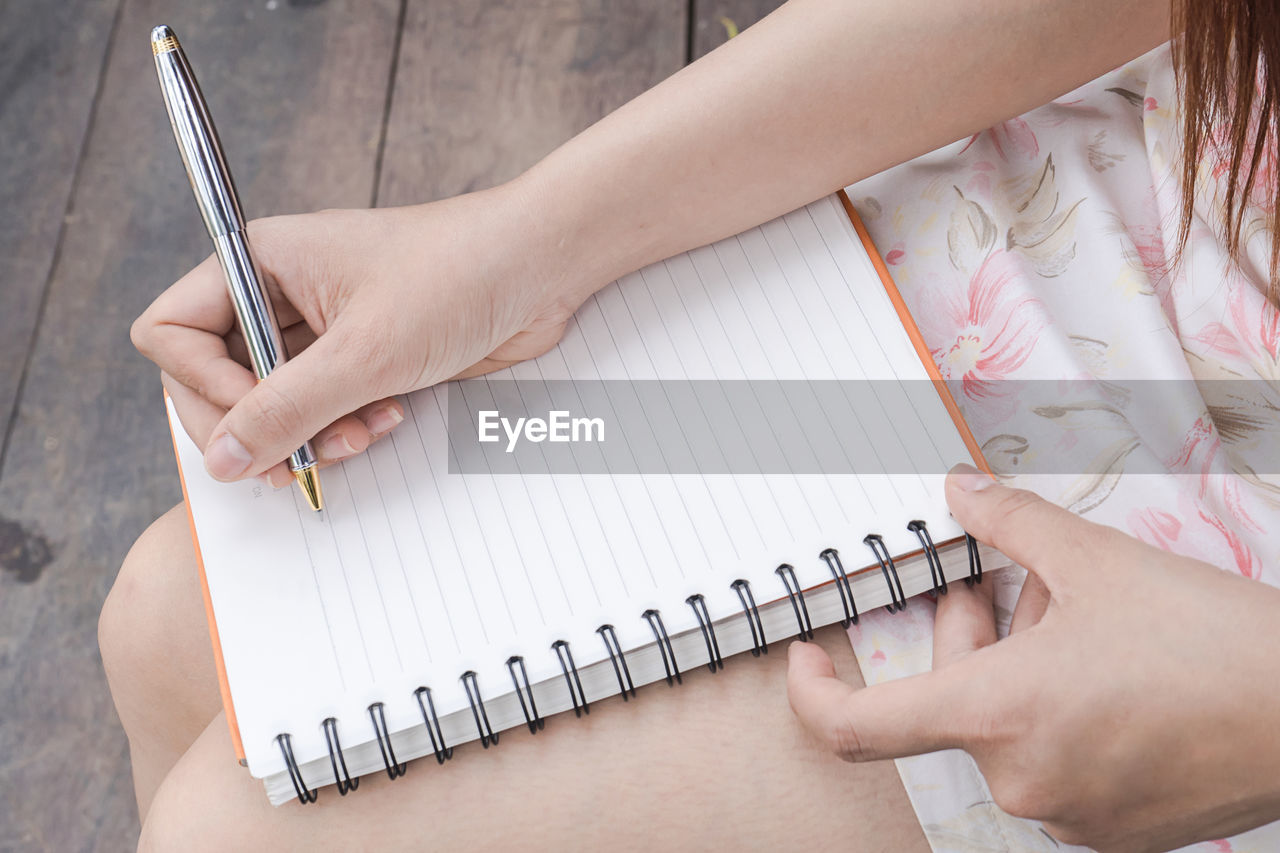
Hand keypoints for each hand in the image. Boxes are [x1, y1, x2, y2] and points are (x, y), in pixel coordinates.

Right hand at [133, 180, 594, 485]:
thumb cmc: (458, 275)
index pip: (171, 332)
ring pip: (271, 405)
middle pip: (213, 379)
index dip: (201, 386)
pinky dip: (342, 430)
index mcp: (259, 261)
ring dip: (306, 436)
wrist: (542, 269)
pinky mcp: (362, 359)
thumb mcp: (363, 353)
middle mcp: (279, 293)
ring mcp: (321, 329)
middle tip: (301, 453)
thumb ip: (285, 410)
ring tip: (359, 435)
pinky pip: (321, 411)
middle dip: (258, 425)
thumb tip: (221, 460)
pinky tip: (386, 422)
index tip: (258, 415)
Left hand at [787, 463, 1279, 851]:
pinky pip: (1053, 764)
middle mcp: (1021, 778)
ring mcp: (1069, 813)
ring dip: (1018, 669)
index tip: (806, 657)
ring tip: (1073, 615)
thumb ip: (1009, 522)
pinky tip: (1102, 668)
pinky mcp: (1114, 831)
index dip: (814, 692)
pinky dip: (1055, 714)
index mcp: (997, 717)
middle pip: (951, 702)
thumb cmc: (1214, 645)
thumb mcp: (1096, 560)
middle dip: (966, 633)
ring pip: (1005, 729)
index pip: (858, 727)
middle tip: (1001, 580)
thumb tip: (957, 490)